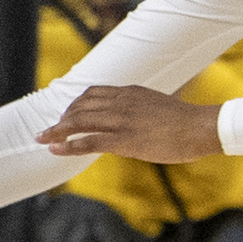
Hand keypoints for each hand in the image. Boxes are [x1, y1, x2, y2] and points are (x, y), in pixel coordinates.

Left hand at [35, 84, 221, 161]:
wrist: (199, 127)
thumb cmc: (185, 121)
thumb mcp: (157, 107)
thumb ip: (139, 110)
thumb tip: (131, 122)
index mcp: (130, 92)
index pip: (93, 93)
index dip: (75, 104)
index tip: (67, 114)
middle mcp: (121, 102)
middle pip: (81, 106)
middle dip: (61, 118)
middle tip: (48, 129)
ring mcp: (121, 120)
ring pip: (79, 121)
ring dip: (57, 130)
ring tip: (42, 138)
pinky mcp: (124, 139)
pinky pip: (89, 141)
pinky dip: (69, 145)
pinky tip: (56, 149)